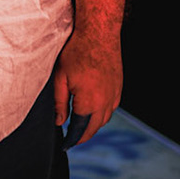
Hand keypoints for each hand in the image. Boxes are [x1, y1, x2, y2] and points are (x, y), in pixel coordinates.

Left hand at [53, 30, 120, 147]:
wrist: (99, 33)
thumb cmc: (77, 52)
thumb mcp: (60, 77)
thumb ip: (60, 103)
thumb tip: (60, 122)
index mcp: (89, 102)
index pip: (80, 129)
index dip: (72, 140)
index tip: (65, 145)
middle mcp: (105, 102)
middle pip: (94, 127)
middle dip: (83, 136)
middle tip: (72, 139)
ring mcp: (115, 94)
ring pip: (104, 118)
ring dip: (93, 125)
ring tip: (81, 126)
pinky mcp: (119, 86)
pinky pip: (112, 107)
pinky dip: (102, 113)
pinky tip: (94, 110)